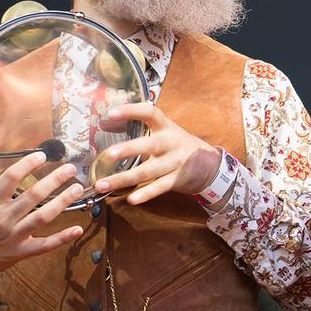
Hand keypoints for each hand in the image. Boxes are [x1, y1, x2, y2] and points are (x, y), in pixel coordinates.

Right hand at [0, 151, 84, 301]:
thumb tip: (14, 181)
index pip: (10, 178)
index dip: (27, 164)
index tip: (42, 156)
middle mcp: (4, 218)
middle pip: (33, 194)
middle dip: (54, 179)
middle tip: (70, 169)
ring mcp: (13, 235)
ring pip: (43, 216)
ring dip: (63, 201)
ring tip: (77, 189)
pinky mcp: (20, 251)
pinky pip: (45, 245)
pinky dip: (63, 237)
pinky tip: (78, 229)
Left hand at [93, 103, 221, 203]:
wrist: (209, 164)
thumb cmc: (177, 145)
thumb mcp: (164, 132)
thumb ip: (138, 128)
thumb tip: (104, 124)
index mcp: (166, 127)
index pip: (151, 113)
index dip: (132, 111)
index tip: (111, 114)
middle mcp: (171, 143)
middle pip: (150, 145)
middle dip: (129, 150)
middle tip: (107, 154)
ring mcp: (175, 162)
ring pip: (148, 171)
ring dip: (124, 178)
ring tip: (102, 184)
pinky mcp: (176, 179)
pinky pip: (159, 187)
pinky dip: (145, 194)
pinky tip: (131, 199)